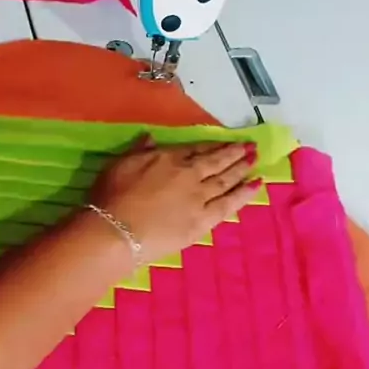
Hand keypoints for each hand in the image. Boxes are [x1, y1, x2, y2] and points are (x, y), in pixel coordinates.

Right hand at [91, 136, 261, 262]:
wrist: (117, 231)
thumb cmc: (111, 197)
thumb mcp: (120, 165)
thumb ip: (139, 150)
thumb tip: (150, 137)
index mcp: (168, 159)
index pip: (196, 149)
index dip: (213, 145)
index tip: (226, 141)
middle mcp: (189, 174)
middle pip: (216, 162)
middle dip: (234, 153)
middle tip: (251, 146)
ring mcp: (199, 198)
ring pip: (225, 180)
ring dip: (242, 168)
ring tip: (255, 160)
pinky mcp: (203, 220)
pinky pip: (229, 204)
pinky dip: (244, 193)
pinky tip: (257, 184)